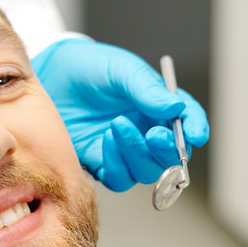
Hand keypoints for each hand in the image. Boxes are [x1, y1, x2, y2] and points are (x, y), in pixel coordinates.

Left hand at [33, 39, 209, 191]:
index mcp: (159, 107)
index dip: (196, 129)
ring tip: (117, 125)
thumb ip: (147, 89)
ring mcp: (125, 151)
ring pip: (147, 172)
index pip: (188, 122)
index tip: (196, 134)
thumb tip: (176, 108)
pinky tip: (104, 139)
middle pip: (171, 156)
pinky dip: (116, 164)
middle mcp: (146, 132)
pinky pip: (119, 178)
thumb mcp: (121, 69)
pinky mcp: (102, 164)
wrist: (51, 76)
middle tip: (154, 134)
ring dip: (137, 154)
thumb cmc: (89, 68)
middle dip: (167, 149)